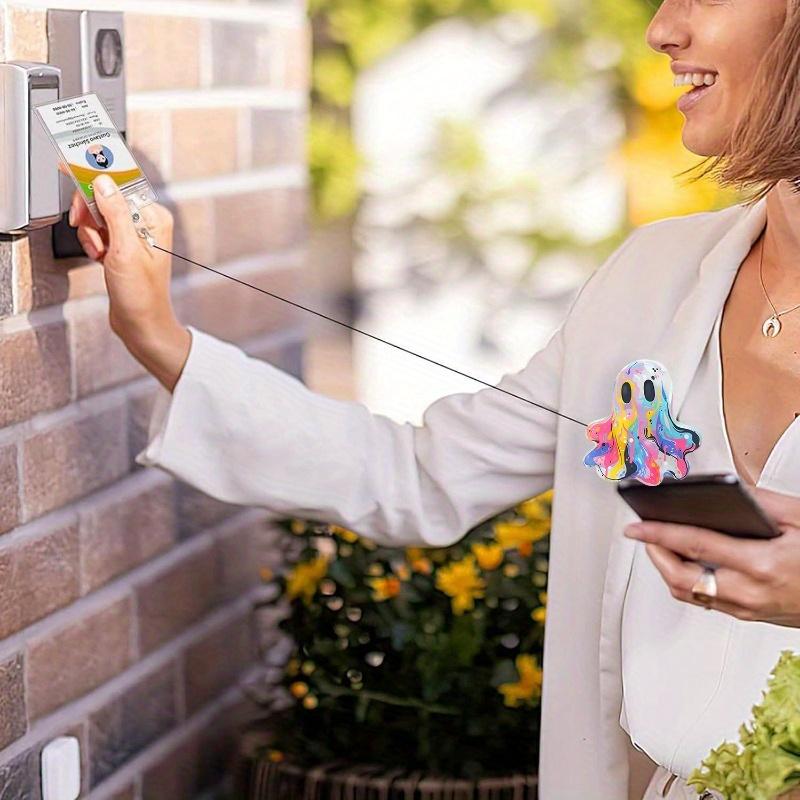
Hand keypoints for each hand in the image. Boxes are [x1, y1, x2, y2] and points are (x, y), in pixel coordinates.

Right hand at [66, 168, 190, 391]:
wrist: (141, 325)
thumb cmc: (142, 295)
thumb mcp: (125, 251)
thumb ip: (115, 213)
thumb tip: (105, 182)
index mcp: (154, 218)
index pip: (121, 184)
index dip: (96, 179)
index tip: (72, 164)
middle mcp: (147, 224)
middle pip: (106, 198)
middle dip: (92, 216)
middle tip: (91, 231)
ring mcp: (133, 236)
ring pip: (98, 217)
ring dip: (92, 235)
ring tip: (103, 254)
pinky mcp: (122, 248)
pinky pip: (98, 234)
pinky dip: (94, 245)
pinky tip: (101, 260)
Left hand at [623, 487, 799, 626]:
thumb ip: (762, 501)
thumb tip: (728, 489)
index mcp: (761, 564)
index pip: (694, 545)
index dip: (658, 533)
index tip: (635, 525)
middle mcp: (751, 593)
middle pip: (682, 579)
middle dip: (655, 555)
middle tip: (644, 534)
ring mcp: (750, 610)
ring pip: (690, 595)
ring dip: (667, 570)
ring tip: (659, 546)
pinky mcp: (752, 617)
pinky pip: (707, 602)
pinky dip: (688, 582)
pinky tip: (686, 564)